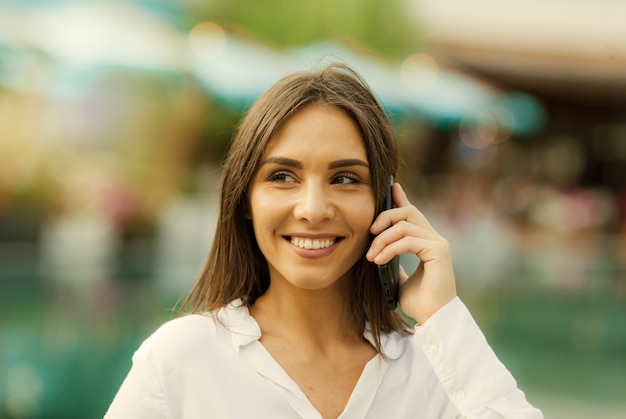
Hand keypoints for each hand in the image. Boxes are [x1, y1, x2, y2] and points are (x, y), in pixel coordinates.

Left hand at [366, 182, 456, 324]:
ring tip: (371, 256)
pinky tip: (378, 260)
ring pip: (404, 225)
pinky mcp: (439, 251)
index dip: (400, 197)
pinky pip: (408, 240)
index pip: (412, 213)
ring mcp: (438, 243)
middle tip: (369, 232)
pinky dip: (390, 248)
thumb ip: (392, 262)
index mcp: (425, 241)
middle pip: (407, 211)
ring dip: (382, 239)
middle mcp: (434, 238)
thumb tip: (377, 254)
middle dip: (384, 217)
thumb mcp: (397, 278)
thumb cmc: (417, 302)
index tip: (390, 186)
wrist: (432, 319)